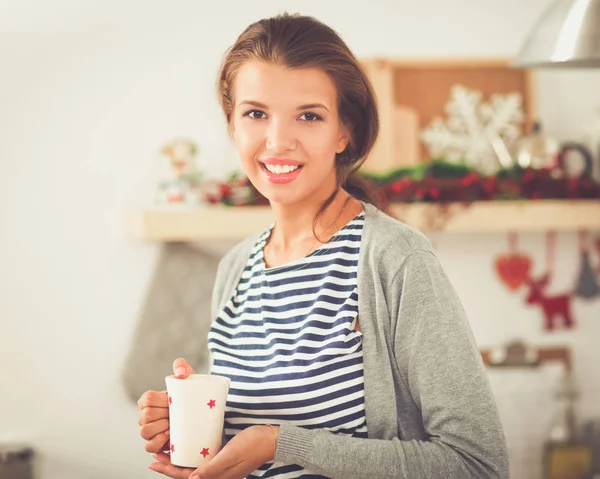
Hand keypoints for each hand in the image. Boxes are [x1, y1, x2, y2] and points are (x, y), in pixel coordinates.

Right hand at [138, 358, 194, 452]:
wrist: (201, 413)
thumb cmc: (191, 395)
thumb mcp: (188, 379)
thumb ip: (182, 367)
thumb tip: (180, 372)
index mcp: (150, 400)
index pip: (147, 398)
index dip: (160, 400)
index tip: (172, 400)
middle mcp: (146, 416)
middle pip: (145, 416)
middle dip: (161, 415)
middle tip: (175, 414)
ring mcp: (150, 431)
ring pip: (145, 432)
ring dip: (159, 429)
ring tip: (172, 427)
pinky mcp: (156, 444)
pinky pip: (149, 447)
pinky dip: (158, 443)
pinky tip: (169, 439)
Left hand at [148, 425, 277, 478]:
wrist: (273, 439)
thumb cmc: (254, 445)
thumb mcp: (231, 455)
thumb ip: (212, 468)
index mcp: (218, 476)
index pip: (186, 477)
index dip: (169, 470)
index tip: (154, 461)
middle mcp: (218, 473)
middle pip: (187, 473)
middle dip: (170, 465)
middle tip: (155, 455)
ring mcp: (222, 466)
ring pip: (194, 466)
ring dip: (180, 459)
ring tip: (168, 449)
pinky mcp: (225, 457)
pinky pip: (204, 458)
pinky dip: (192, 453)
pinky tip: (188, 445)